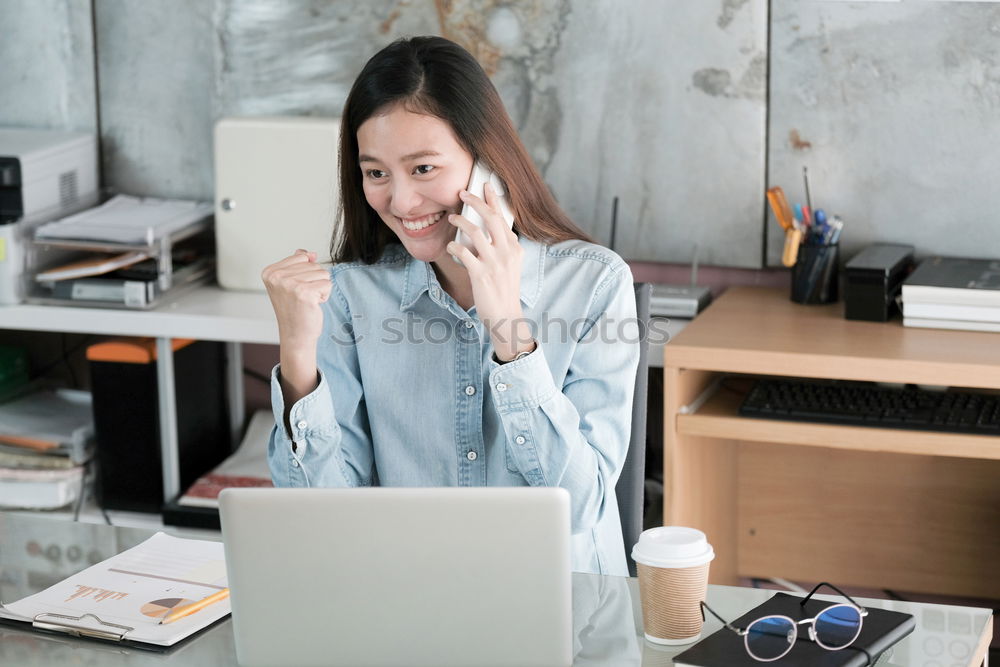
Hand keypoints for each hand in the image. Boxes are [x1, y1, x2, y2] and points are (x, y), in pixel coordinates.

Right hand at [261, 249, 331, 347]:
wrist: (295, 335)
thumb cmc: (294, 310)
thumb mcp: (291, 283)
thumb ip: (298, 264)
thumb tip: (310, 253)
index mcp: (270, 272)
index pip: (301, 256)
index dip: (305, 273)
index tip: (294, 290)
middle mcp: (277, 276)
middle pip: (313, 264)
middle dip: (314, 281)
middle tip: (302, 298)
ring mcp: (290, 284)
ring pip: (323, 272)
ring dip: (320, 288)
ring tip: (307, 301)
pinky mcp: (304, 292)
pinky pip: (328, 284)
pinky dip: (325, 295)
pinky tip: (313, 305)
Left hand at [446, 184, 532, 360]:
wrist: (505, 316)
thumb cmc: (504, 291)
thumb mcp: (510, 266)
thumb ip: (502, 248)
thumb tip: (487, 232)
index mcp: (514, 248)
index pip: (503, 218)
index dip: (493, 199)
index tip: (485, 186)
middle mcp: (507, 252)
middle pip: (490, 218)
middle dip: (475, 201)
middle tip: (462, 192)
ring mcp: (494, 263)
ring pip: (474, 232)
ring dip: (460, 221)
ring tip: (451, 218)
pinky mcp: (481, 274)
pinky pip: (463, 252)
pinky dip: (453, 246)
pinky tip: (450, 247)